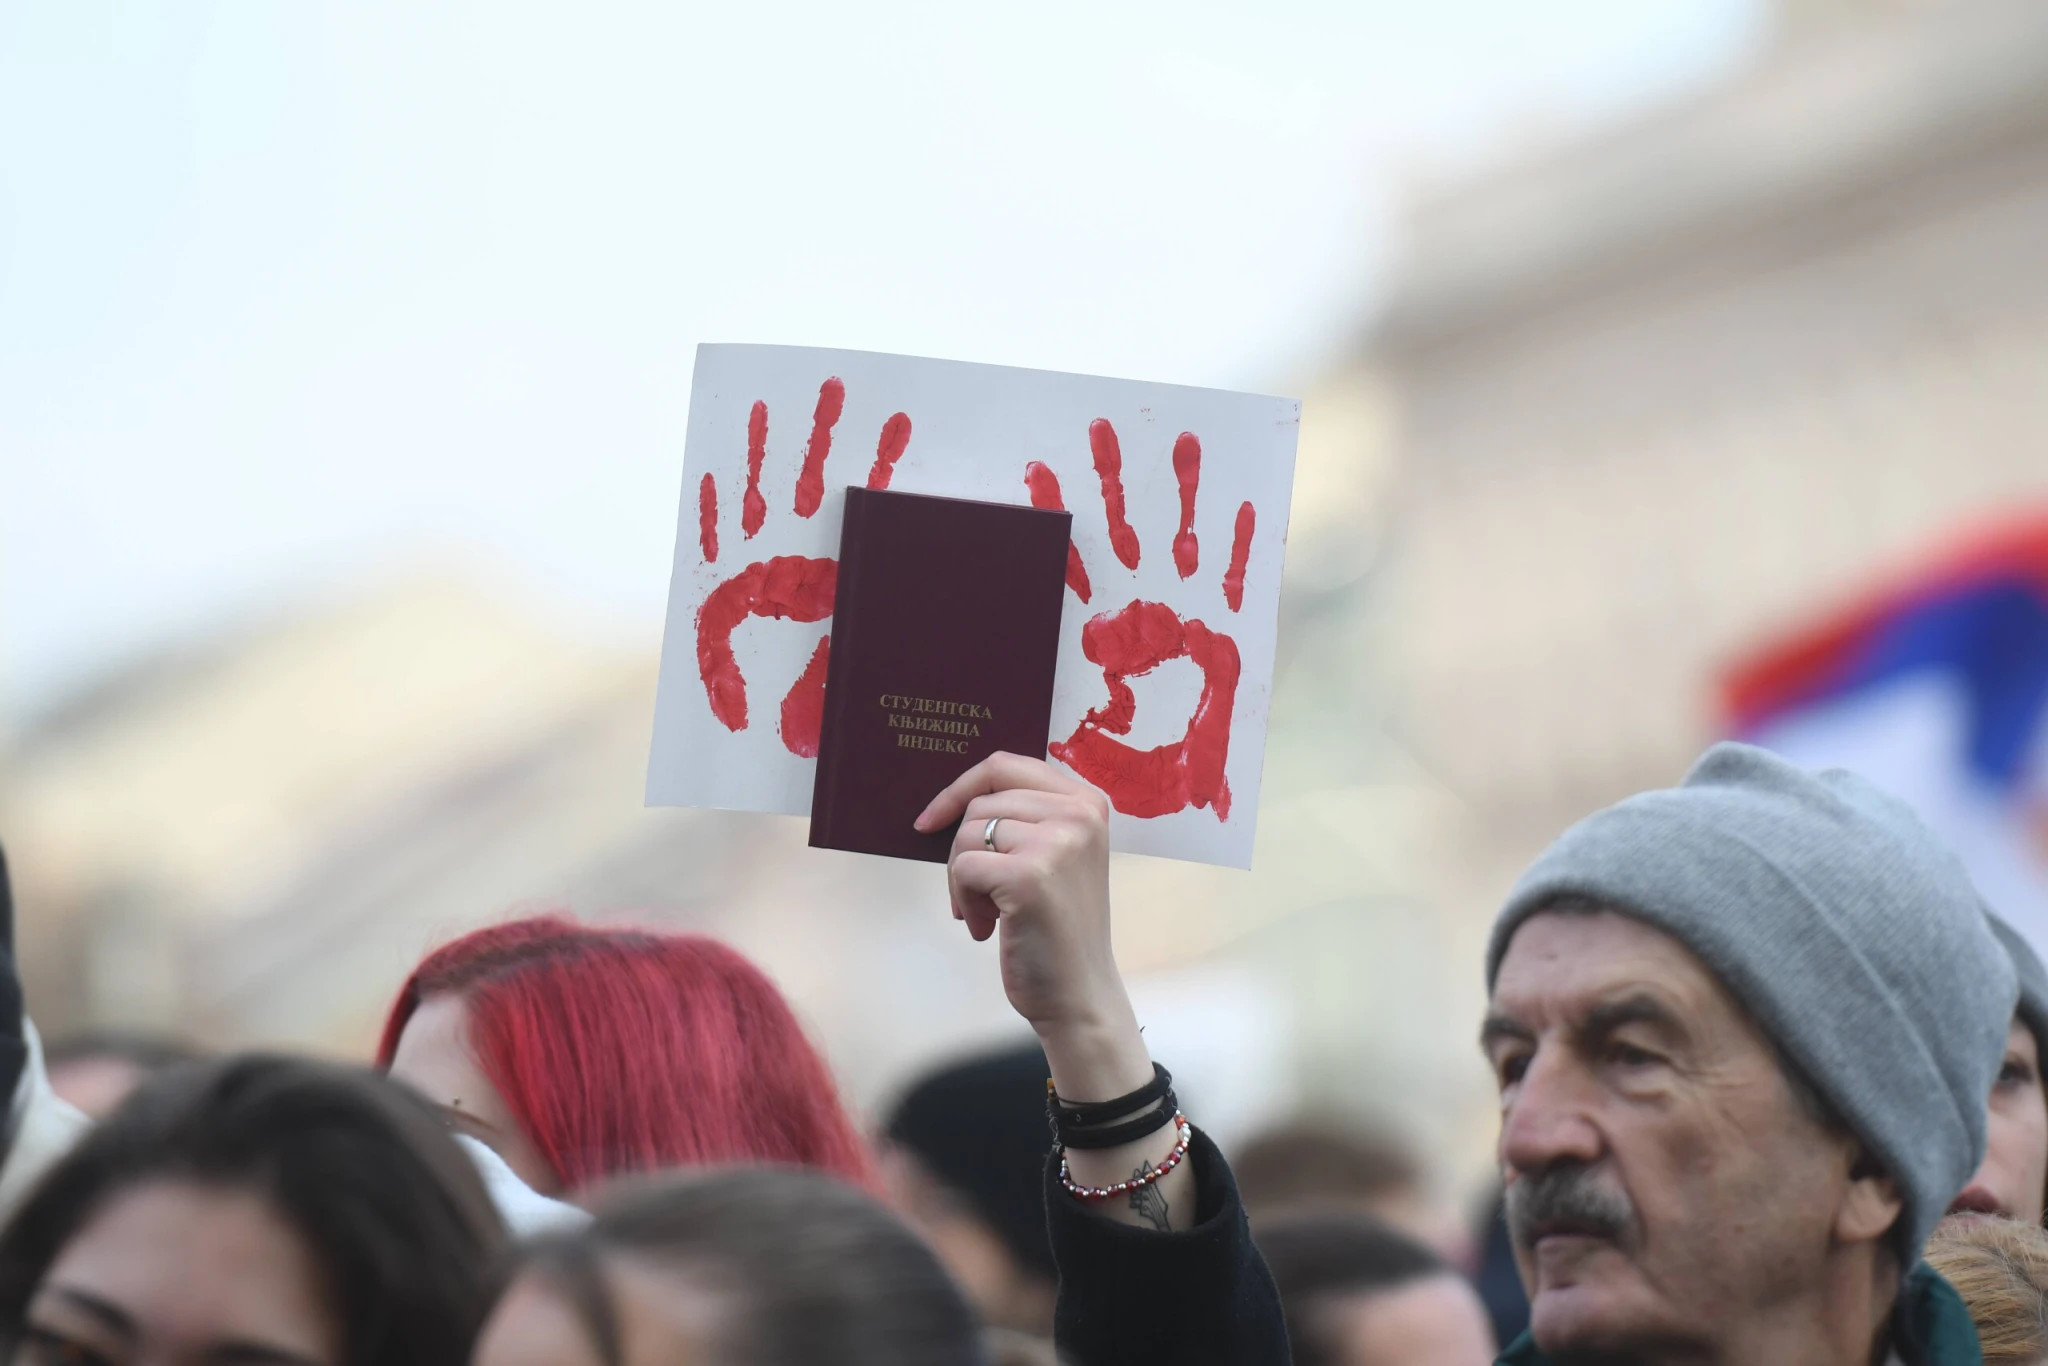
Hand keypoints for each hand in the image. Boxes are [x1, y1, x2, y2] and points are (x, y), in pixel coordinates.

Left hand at [915, 753, 1149, 1099]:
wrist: (1079, 995)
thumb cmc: (1058, 929)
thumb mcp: (1055, 856)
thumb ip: (1025, 818)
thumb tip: (955, 799)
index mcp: (1087, 801)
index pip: (1005, 766)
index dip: (961, 789)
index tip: (931, 820)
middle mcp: (1079, 814)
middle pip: (981, 804)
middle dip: (962, 852)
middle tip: (979, 896)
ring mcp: (1058, 843)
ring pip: (968, 836)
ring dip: (963, 881)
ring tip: (988, 913)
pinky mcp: (1030, 876)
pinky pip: (964, 868)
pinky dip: (964, 901)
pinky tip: (986, 928)